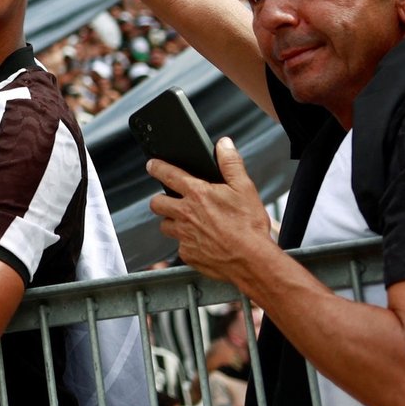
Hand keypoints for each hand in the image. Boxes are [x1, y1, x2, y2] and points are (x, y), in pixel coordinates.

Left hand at [149, 138, 273, 283]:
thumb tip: (223, 144)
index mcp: (197, 194)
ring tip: (188, 223)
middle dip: (161, 200)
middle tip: (172, 201)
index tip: (152, 165)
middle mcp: (185, 214)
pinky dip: (187, 243)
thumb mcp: (244, 188)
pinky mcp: (187, 254)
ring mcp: (184, 236)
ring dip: (173, 222)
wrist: (252, 261)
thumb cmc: (249, 225)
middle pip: (157, 203)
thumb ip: (231, 164)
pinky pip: (180, 246)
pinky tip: (202, 242)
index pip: (168, 174)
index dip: (157, 167)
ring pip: (166, 226)